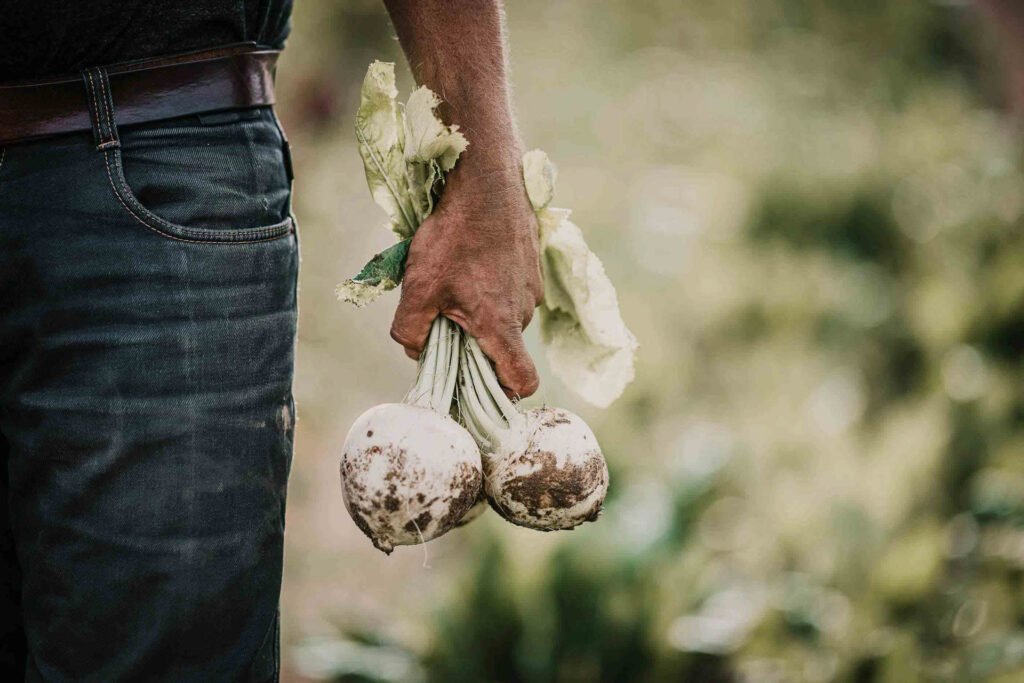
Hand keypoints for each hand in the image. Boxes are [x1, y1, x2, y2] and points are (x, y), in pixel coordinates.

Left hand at [390, 164, 543, 398]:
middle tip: (444, 316)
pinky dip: (492, 285)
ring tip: (455, 278)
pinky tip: (471, 258)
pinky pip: (511, 289)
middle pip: (504, 346)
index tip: (480, 388)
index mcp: (501, 325)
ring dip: (483, 310)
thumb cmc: (453, 235)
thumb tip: (415, 350)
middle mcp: (524, 310)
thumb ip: (410, 330)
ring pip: (506, 315)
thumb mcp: (419, 286)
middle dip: (476, 342)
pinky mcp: (532, 263)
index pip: (522, 381)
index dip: (506, 393)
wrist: (486, 179)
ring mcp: (532, 286)